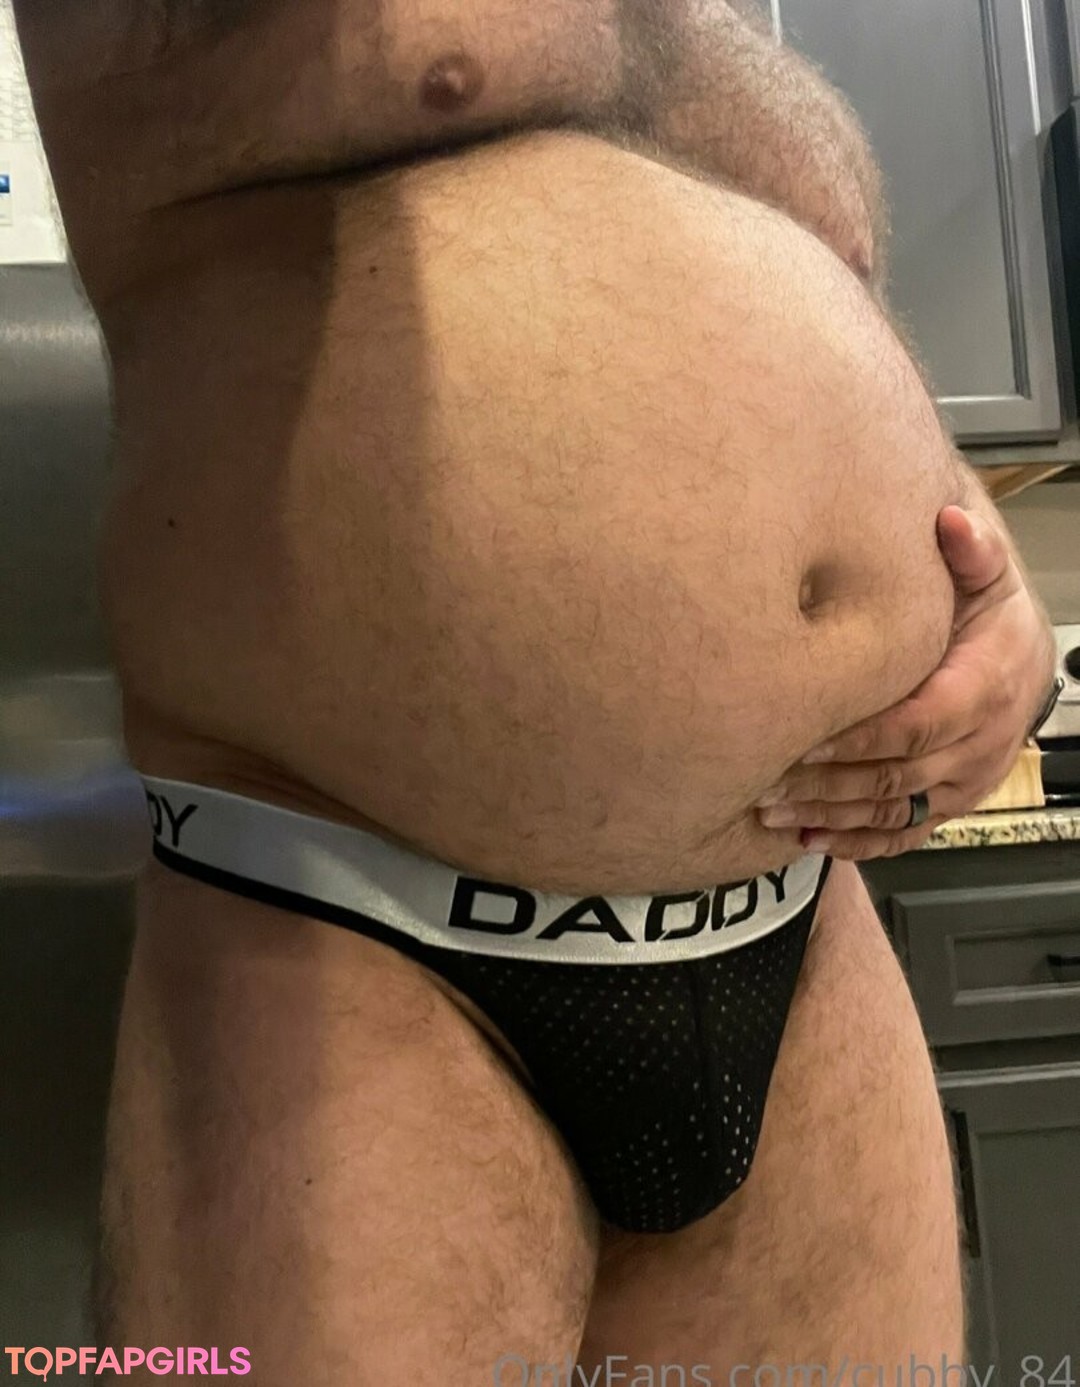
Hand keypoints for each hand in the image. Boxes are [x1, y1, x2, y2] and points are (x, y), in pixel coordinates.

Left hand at [755, 505, 1056, 860]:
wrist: (1025, 662)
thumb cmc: (993, 617)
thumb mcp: (989, 577)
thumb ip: (972, 553)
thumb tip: (952, 520)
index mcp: (984, 689)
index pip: (915, 724)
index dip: (857, 738)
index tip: (801, 738)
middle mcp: (978, 744)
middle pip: (895, 776)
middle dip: (826, 783)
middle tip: (763, 781)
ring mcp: (964, 781)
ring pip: (893, 812)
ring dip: (829, 817)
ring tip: (768, 812)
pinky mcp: (949, 803)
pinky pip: (904, 835)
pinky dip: (855, 843)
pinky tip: (806, 841)